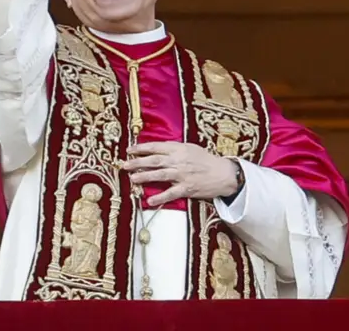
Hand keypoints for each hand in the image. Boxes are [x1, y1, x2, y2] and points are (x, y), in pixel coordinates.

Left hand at [120, 142, 237, 206]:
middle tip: (124, 164)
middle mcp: (179, 161)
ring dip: (144, 176)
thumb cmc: (206, 160)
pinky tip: (149, 200)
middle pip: (154, 160)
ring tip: (132, 178)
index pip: (156, 147)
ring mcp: (182, 175)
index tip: (130, 150)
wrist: (223, 174)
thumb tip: (157, 149)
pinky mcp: (187, 188)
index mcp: (179, 149)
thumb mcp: (190, 148)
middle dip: (138, 162)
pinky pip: (170, 193)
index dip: (141, 148)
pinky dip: (159, 197)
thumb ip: (174, 149)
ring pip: (159, 175)